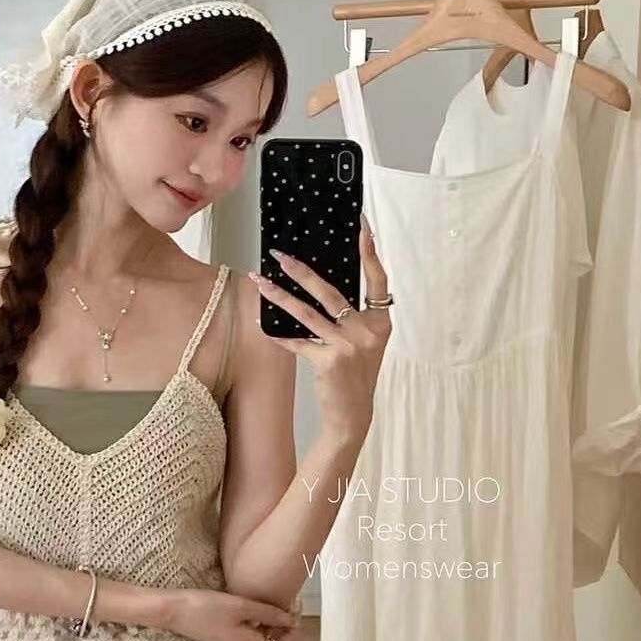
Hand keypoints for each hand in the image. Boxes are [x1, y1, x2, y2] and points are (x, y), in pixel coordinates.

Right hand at [162, 588, 301, 640]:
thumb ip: (269, 613)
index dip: (292, 633)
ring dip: (270, 624)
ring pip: (260, 639)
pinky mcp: (223, 637)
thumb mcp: (242, 607)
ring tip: (273, 602)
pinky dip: (257, 623)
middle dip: (283, 628)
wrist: (173, 610)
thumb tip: (290, 620)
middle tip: (287, 603)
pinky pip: (248, 634)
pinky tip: (254, 606)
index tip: (294, 611)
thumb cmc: (207, 608)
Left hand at [250, 213, 391, 443]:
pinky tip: (264, 325)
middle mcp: (367, 330)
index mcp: (381, 322)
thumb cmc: (356, 375)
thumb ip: (353, 317)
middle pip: (330, 291)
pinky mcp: (328, 361)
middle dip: (301, 271)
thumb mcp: (365, 342)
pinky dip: (280, 336)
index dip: (370, 251)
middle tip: (280, 255)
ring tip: (260, 281)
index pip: (377, 279)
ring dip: (279, 296)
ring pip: (306, 313)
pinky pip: (298, 342)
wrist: (353, 414)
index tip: (363, 226)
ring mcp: (348, 345)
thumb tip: (320, 286)